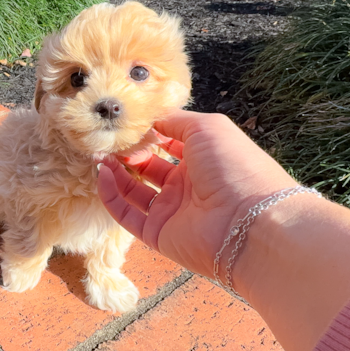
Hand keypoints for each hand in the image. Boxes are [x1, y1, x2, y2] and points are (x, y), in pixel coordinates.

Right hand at [97, 110, 298, 285]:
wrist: (250, 222)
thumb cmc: (234, 166)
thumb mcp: (207, 127)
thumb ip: (175, 119)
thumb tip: (149, 117)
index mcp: (203, 158)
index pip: (168, 142)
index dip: (148, 131)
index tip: (127, 121)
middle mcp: (188, 185)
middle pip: (149, 166)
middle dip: (128, 151)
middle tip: (109, 138)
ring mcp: (172, 210)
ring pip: (134, 190)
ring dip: (115, 172)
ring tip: (99, 154)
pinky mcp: (158, 233)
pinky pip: (127, 214)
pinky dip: (111, 195)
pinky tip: (103, 174)